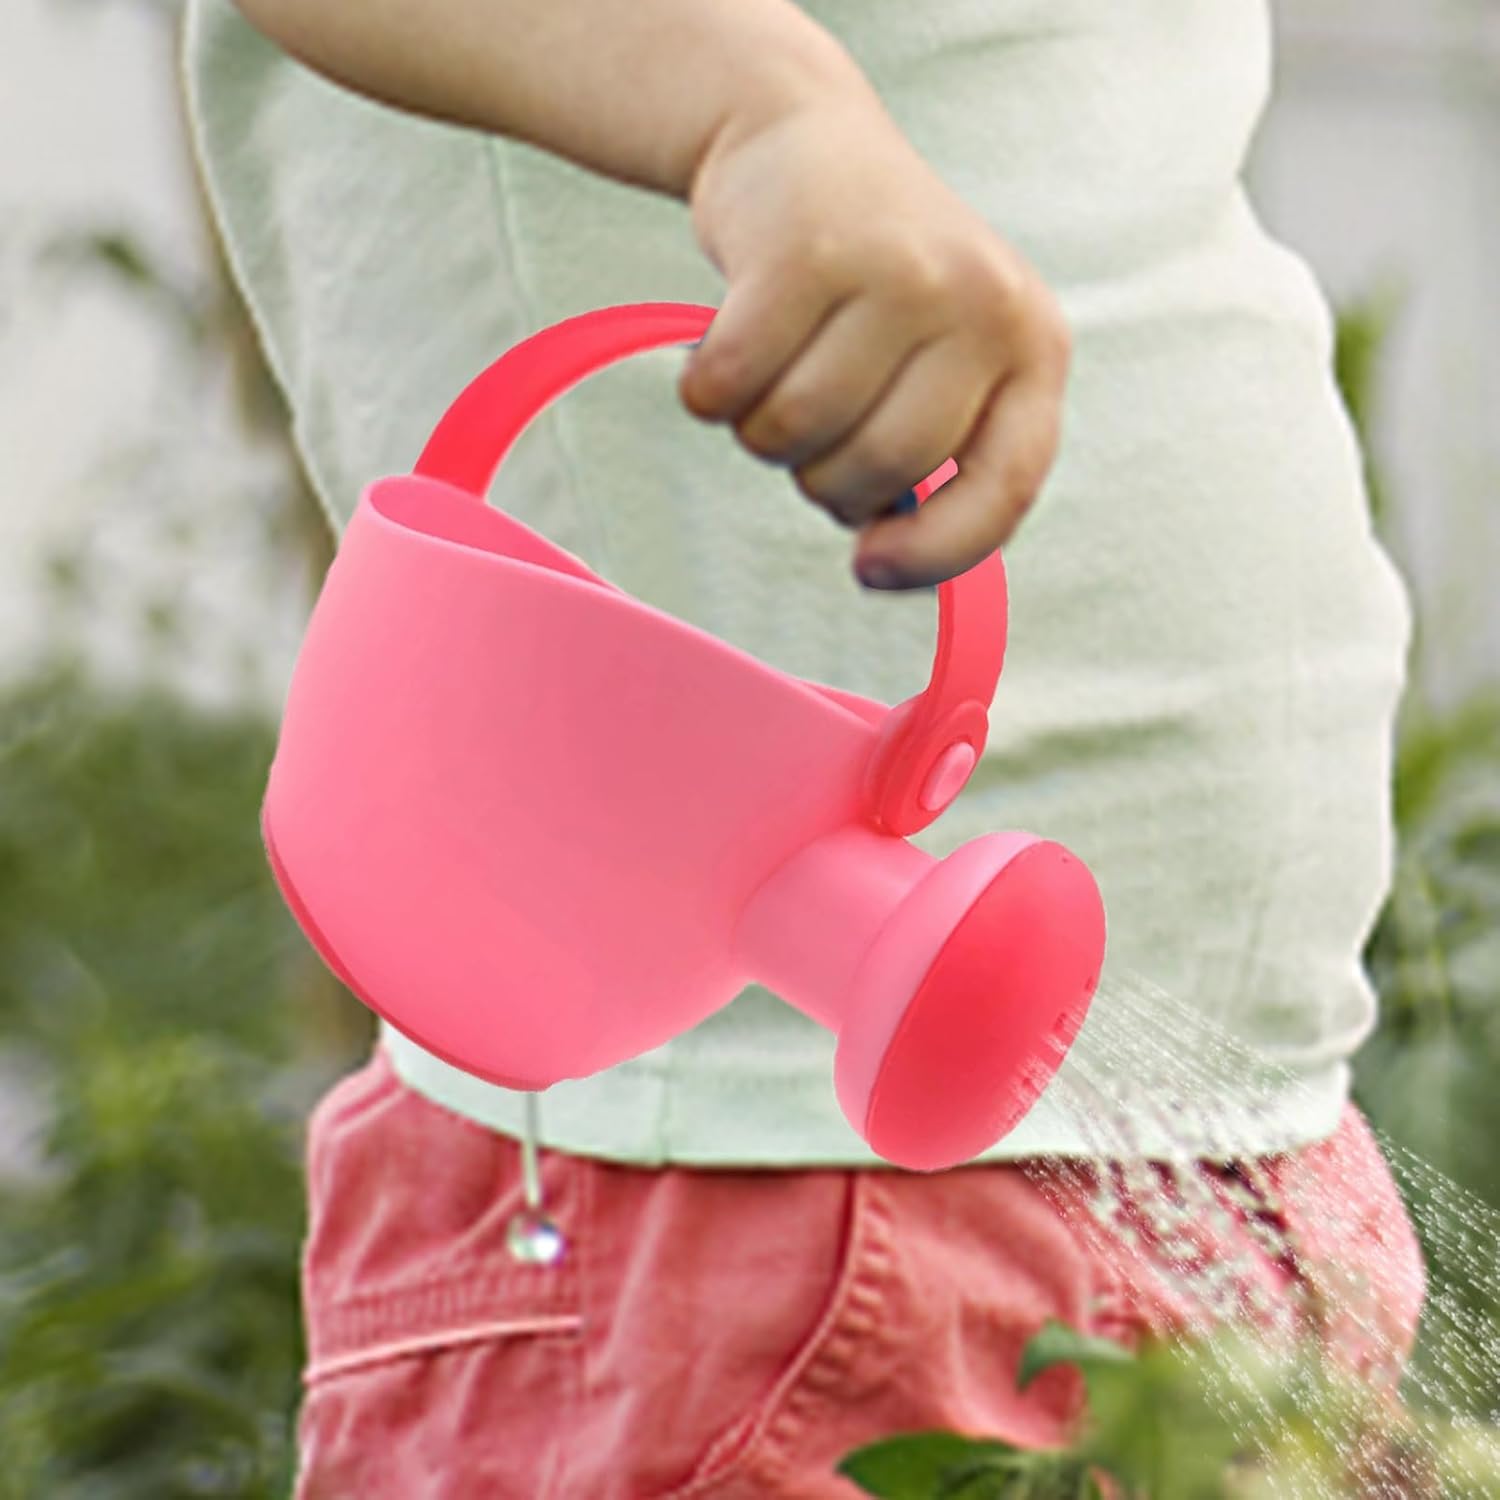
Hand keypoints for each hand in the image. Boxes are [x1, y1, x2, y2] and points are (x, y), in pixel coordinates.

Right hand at [679, 92, 1071, 589]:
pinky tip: (720, 355)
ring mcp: (896, 270)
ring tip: (773, 377)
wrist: (800, 142)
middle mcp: (979, 302)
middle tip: (810, 432)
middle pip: (883, 466)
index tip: (868, 570)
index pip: (1004, 488)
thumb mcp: (940, 357)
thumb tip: (886, 555)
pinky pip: (731, 385)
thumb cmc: (872, 284)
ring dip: (762, 431)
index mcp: (1030, 346)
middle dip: (825, 478)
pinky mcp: (804, 250)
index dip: (936, 554)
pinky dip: (708, 392)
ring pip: (798, 430)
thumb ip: (939, 448)